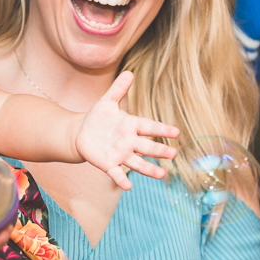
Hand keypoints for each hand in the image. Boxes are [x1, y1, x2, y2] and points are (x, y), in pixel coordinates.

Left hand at [75, 71, 178, 189]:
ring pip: (137, 163)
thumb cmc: (98, 118)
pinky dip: (121, 179)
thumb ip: (118, 89)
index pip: (149, 127)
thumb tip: (129, 72)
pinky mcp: (108, 164)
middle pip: (147, 147)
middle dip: (159, 150)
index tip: (176, 132)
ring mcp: (120, 154)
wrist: (82, 134)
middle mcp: (129, 142)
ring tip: (162, 174)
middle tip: (174, 154)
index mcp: (131, 125)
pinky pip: (116, 173)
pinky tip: (128, 187)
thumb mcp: (107, 102)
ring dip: (149, 169)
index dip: (162, 129)